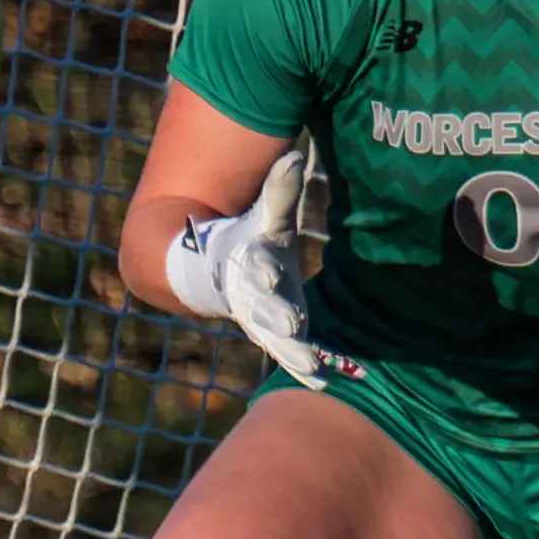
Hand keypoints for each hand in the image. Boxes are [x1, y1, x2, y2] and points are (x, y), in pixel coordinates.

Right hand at [167, 150, 334, 391]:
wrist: (214, 273)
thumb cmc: (246, 238)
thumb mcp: (265, 216)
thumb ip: (280, 191)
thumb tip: (295, 156)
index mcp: (249, 263)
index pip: (254, 265)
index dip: (261, 268)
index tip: (270, 271)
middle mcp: (252, 296)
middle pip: (262, 308)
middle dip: (275, 317)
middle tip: (289, 327)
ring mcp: (262, 320)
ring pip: (275, 339)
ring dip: (292, 353)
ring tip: (312, 368)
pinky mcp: (276, 336)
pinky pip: (291, 354)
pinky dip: (304, 368)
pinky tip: (324, 382)